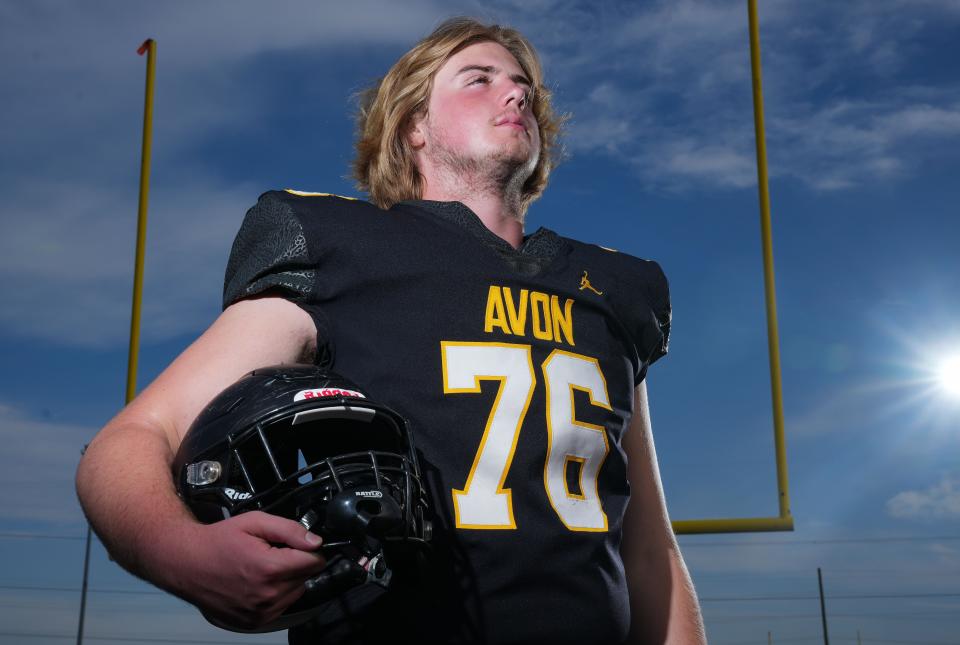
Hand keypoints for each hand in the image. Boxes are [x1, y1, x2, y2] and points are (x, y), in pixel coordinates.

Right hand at [165, 511, 326, 630]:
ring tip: (263, 567)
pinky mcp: (253, 621)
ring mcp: (260, 612)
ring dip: (287, 580)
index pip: (314, 562)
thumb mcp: (255, 522)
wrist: (186, 563)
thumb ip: (289, 530)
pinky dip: (275, 594)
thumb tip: (314, 542)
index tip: (295, 545)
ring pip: (295, 593)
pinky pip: (281, 607)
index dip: (308, 549)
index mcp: (269, 569)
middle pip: (306, 577)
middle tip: (272, 553)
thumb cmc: (218, 541)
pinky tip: (257, 582)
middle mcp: (266, 595)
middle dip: (295, 563)